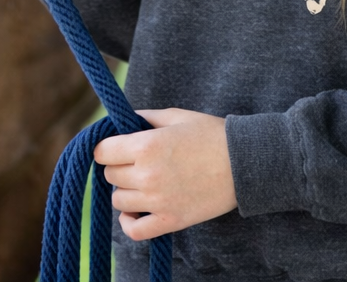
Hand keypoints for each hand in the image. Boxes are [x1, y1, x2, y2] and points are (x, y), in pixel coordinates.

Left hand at [94, 108, 236, 239]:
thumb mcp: (175, 116)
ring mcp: (158, 201)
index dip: (107, 147)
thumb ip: (145, 118)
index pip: (103, 152)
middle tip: (135, 160)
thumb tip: (122, 122)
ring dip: (125, 190)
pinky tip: (135, 210)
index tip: (115, 146)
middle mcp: (147, 175)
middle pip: (110, 175)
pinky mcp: (170, 221)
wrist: (243, 164)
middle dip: (118, 165)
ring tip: (141, 181)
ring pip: (118, 200)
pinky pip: (134, 231)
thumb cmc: (210, 134)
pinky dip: (128, 222)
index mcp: (146, 145)